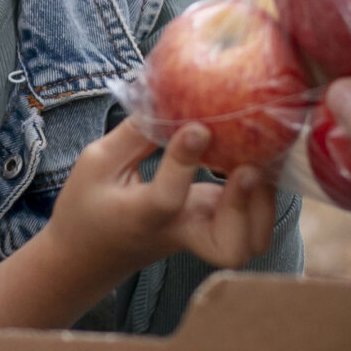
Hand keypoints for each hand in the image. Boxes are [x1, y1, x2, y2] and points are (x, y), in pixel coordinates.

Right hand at [0, 122, 280, 329]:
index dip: (184, 162)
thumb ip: (134, 133)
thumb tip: (168, 94)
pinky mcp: (213, 228)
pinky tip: (252, 161)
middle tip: (246, 170)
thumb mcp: (96, 162)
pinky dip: (263, 198)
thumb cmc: (87, 207)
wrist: (88, 257)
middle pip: (229, 248)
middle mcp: (179, 232)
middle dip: (245, 208)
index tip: (198, 128)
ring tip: (253, 162)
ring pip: (249, 242)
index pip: (167, 198)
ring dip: (261, 204)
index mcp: (142, 216)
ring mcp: (201, 235)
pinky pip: (251, 224)